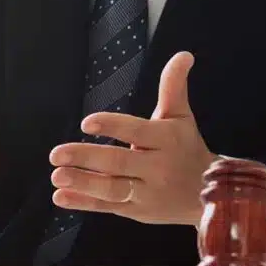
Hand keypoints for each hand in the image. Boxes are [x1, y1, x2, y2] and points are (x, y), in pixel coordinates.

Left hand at [49, 51, 216, 225]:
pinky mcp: (136, 211)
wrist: (210, 196)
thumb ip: (173, 86)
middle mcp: (157, 169)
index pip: (137, 132)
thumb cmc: (186, 148)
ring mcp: (146, 194)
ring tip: (56, 176)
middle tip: (56, 153)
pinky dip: (83, 203)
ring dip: (82, 184)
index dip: (112, 126)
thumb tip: (183, 54)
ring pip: (112, 190)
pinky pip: (107, 207)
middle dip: (86, 158)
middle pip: (119, 164)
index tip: (86, 122)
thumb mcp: (180, 117)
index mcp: (166, 141)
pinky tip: (60, 197)